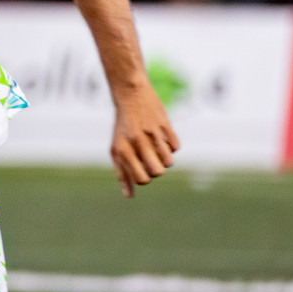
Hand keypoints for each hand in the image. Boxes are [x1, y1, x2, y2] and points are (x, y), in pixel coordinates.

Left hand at [110, 80, 178, 197]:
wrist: (130, 95)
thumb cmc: (123, 128)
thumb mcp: (116, 149)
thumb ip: (122, 173)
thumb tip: (129, 196)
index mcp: (123, 149)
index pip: (141, 179)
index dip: (144, 179)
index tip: (141, 169)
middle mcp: (137, 141)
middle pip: (157, 172)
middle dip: (157, 170)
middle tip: (150, 160)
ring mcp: (152, 133)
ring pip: (169, 162)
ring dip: (165, 159)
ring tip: (157, 149)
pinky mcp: (165, 124)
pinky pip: (176, 147)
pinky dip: (171, 146)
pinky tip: (162, 138)